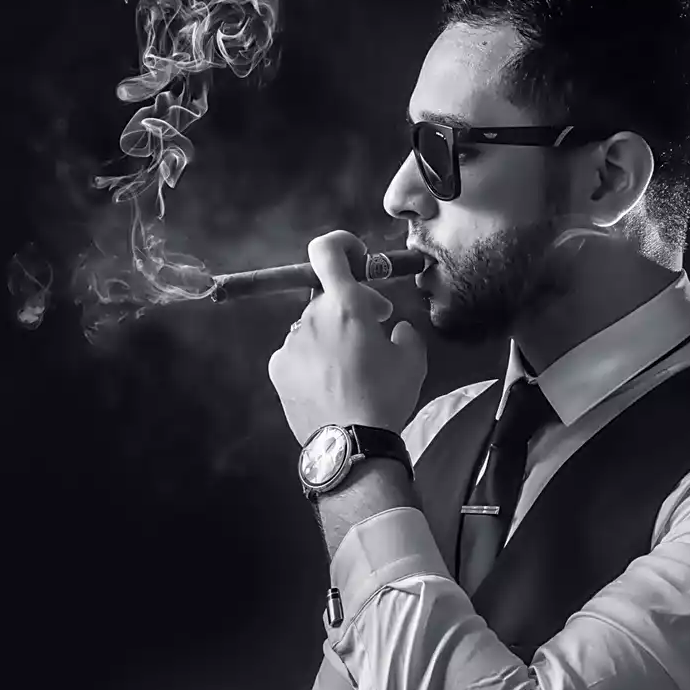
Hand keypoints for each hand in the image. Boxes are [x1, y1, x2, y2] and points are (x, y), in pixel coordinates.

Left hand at [268, 230, 427, 444]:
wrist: (351, 444)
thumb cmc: (385, 396)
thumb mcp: (413, 359)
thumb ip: (404, 332)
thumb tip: (393, 330)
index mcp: (344, 305)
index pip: (327, 251)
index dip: (340, 245)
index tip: (357, 257)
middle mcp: (310, 317)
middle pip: (328, 298)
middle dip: (351, 307)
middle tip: (373, 330)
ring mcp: (289, 343)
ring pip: (313, 328)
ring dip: (331, 337)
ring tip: (351, 369)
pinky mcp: (277, 368)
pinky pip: (297, 353)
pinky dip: (312, 360)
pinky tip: (329, 384)